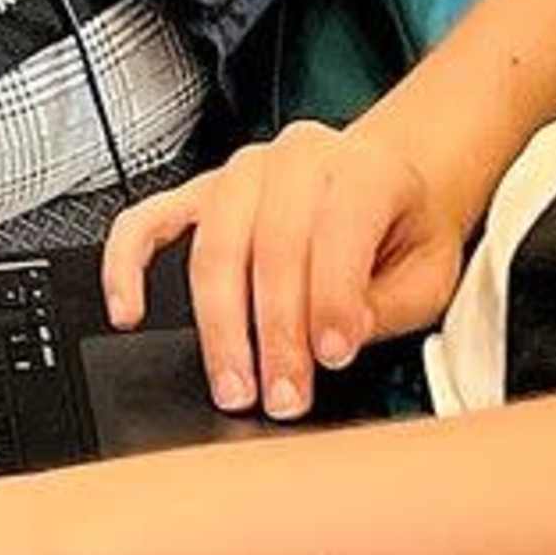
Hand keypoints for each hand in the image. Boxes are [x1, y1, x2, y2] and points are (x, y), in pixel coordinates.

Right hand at [98, 114, 473, 420]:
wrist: (389, 185)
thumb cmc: (406, 230)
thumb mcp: (428, 274)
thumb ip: (386, 305)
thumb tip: (332, 338)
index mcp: (363, 170)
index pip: (335, 230)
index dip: (331, 299)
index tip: (331, 358)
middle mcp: (297, 159)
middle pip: (270, 247)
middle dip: (273, 333)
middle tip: (281, 395)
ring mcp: (241, 172)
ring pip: (213, 247)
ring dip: (218, 326)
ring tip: (233, 384)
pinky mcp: (199, 192)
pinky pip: (147, 220)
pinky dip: (128, 265)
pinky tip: (128, 312)